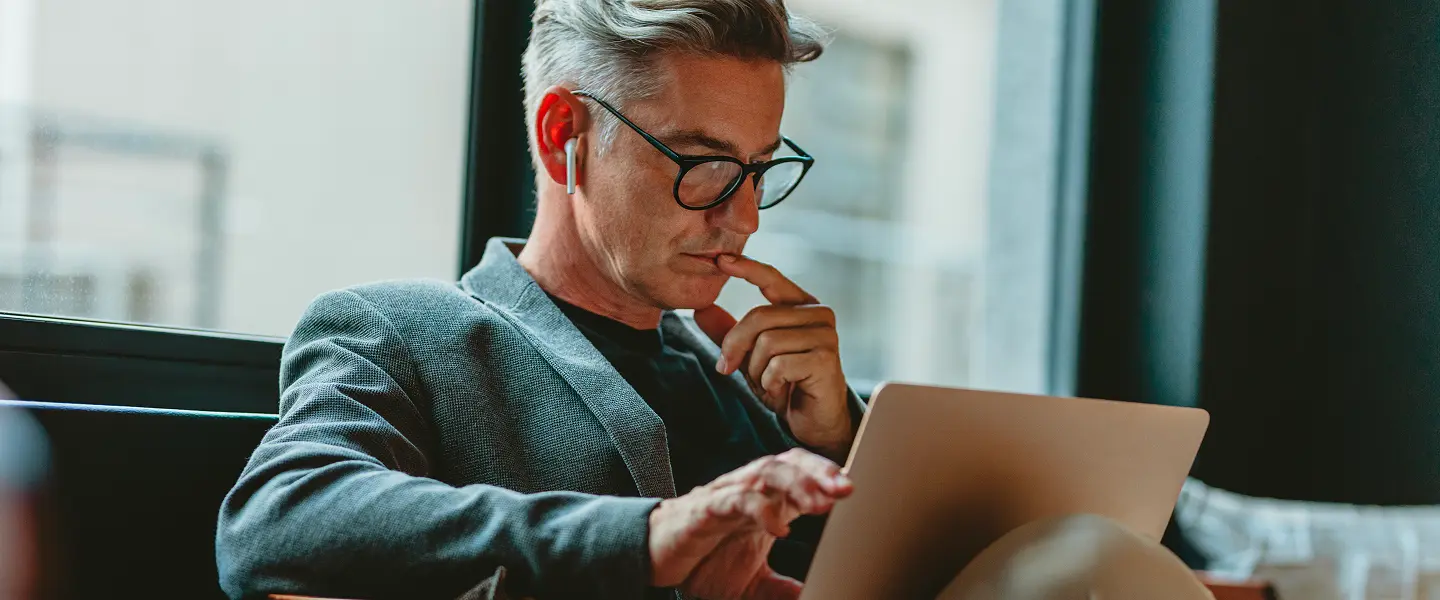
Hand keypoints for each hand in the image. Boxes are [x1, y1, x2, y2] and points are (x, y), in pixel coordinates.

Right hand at [648, 449, 852, 598]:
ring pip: (766, 472)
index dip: (827, 476)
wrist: (654, 561)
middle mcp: (749, 491)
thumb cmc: (703, 563)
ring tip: (822, 502)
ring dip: (797, 483)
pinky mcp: (704, 509)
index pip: (801, 473)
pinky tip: (778, 526)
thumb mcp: (753, 585)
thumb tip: (815, 597)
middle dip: (820, 473)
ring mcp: (727, 495)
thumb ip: (782, 590)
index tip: (856, 490)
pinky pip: (735, 499)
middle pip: (790, 464)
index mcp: (765, 501)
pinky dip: (758, 508)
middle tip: (847, 488)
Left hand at [695, 254, 853, 459]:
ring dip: (756, 370)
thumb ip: (729, 333)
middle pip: (759, 316)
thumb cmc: (786, 384)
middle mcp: (818, 314)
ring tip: (768, 383)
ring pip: (767, 342)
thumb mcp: (750, 356)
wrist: (813, 421)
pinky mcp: (826, 358)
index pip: (771, 278)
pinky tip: (782, 391)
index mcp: (801, 306)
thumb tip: (701, 309)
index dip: (746, 267)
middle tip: (726, 369)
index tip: (720, 260)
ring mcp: (825, 335)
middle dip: (735, 346)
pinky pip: (779, 364)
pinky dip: (770, 383)